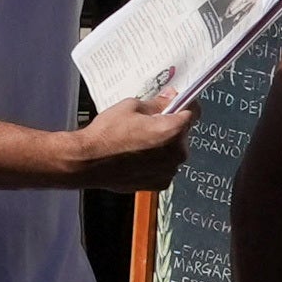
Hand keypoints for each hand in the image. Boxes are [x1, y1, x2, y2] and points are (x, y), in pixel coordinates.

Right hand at [52, 100, 195, 194]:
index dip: (183, 104)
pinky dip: (156, 162)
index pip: (193, 112)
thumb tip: (170, 99)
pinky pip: (165, 166)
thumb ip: (157, 103)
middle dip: (169, 126)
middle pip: (183, 133)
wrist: (88, 162)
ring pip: (173, 151)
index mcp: (172, 130)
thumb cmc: (106, 135)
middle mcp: (177, 153)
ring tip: (138, 142)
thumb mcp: (131, 107)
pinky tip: (137, 157)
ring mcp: (169, 170)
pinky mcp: (160, 183)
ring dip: (163, 145)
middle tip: (146, 124)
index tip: (175, 103)